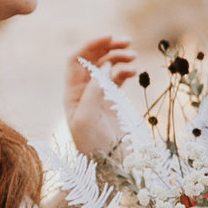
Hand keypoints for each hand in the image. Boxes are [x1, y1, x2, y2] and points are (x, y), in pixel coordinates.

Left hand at [64, 35, 137, 156]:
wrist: (109, 169)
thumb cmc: (93, 147)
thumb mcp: (86, 119)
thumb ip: (94, 90)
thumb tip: (106, 67)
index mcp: (72, 93)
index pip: (77, 60)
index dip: (91, 46)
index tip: (109, 39)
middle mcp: (84, 92)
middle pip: (93, 59)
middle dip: (108, 47)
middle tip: (127, 41)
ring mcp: (100, 96)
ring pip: (108, 67)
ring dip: (119, 57)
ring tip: (133, 56)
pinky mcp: (115, 103)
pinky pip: (119, 79)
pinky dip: (127, 71)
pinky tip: (135, 71)